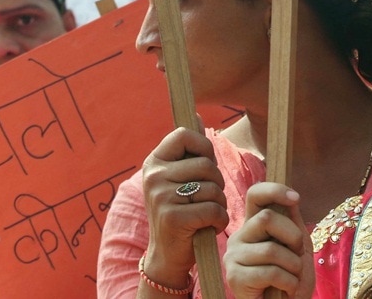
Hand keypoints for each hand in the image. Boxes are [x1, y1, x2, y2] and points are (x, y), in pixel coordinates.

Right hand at [138, 127, 228, 290]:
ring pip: (213, 187)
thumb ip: (189, 150)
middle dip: (216, 183)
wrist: (167, 256)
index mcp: (154, 162)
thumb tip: (196, 116)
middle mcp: (153, 176)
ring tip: (205, 214)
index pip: (184, 134)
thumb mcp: (179, 178)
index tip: (203, 167)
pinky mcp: (173, 218)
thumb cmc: (180, 212)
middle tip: (205, 199)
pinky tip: (208, 227)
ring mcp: (160, 196)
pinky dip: (219, 220)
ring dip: (219, 203)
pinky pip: (213, 209)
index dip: (203, 148)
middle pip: (206, 164)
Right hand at [224, 182, 313, 298]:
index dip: (275, 190)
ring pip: (271, 249)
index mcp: (253, 225)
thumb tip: (292, 196)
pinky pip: (270, 272)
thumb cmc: (291, 277)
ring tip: (292, 278)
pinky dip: (289, 282)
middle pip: (266, 218)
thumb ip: (292, 221)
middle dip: (292, 237)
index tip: (296, 199)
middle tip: (298, 256)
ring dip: (293, 266)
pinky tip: (287, 289)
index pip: (255, 195)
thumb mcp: (296, 245)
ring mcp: (233, 257)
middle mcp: (239, 237)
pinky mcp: (235, 277)